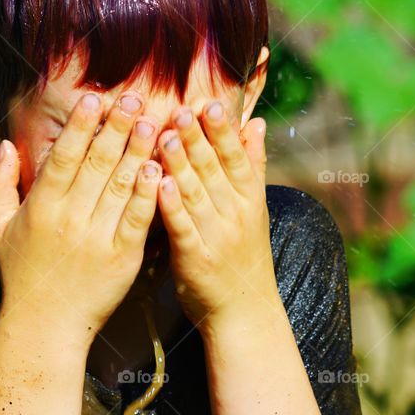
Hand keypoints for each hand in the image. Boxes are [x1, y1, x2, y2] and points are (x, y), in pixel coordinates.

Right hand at [0, 92, 161, 344]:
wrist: (45, 325)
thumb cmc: (21, 274)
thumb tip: (3, 145)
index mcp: (40, 207)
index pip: (63, 157)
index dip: (79, 126)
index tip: (94, 100)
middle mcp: (68, 218)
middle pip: (96, 164)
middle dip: (116, 128)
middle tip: (134, 98)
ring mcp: (96, 238)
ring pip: (119, 186)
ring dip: (138, 152)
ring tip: (154, 123)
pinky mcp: (121, 258)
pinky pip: (137, 219)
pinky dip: (147, 194)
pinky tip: (159, 171)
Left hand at [156, 102, 277, 330]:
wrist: (243, 311)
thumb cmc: (243, 255)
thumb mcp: (254, 209)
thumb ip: (252, 165)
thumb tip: (255, 123)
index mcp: (248, 199)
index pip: (235, 157)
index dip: (222, 130)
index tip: (209, 104)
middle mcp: (234, 214)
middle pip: (213, 170)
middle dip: (197, 138)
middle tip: (180, 110)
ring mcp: (215, 235)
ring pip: (195, 193)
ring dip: (180, 163)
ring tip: (164, 135)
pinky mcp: (194, 258)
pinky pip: (181, 226)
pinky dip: (171, 205)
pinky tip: (159, 183)